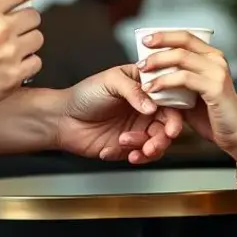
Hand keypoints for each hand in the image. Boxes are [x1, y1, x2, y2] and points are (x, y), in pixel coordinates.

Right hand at [0, 0, 43, 117]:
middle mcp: (1, 30)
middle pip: (34, 16)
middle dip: (28, 18)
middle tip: (20, 25)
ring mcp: (10, 54)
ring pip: (37, 39)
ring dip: (29, 40)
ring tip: (18, 46)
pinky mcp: (14, 76)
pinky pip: (35, 63)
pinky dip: (29, 63)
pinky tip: (17, 64)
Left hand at [56, 66, 183, 164]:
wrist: (62, 119)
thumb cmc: (84, 94)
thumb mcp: (110, 82)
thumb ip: (133, 90)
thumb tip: (152, 106)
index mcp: (145, 88)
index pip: (169, 100)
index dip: (174, 115)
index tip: (171, 127)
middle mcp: (145, 108)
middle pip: (167, 126)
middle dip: (162, 138)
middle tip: (152, 144)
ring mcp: (138, 128)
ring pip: (157, 143)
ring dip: (146, 148)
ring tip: (126, 144)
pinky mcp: (129, 145)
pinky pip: (139, 155)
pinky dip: (129, 155)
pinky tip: (112, 149)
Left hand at [138, 31, 236, 153]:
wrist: (235, 135)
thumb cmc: (211, 116)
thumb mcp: (191, 93)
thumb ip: (177, 79)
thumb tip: (151, 71)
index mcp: (212, 56)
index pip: (186, 36)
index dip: (164, 35)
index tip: (145, 39)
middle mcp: (217, 59)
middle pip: (183, 41)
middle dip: (158, 44)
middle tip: (140, 57)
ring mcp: (217, 71)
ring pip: (181, 57)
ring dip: (158, 62)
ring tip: (142, 71)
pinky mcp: (215, 87)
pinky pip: (184, 78)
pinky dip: (164, 81)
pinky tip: (151, 89)